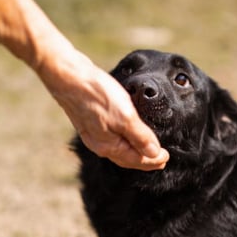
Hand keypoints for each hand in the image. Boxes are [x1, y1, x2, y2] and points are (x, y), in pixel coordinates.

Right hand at [43, 51, 168, 170]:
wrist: (68, 76)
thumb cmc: (96, 94)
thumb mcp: (125, 116)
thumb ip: (140, 137)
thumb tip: (154, 154)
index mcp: (109, 146)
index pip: (137, 160)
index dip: (154, 160)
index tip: (168, 157)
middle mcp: (100, 145)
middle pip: (128, 158)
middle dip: (146, 159)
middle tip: (162, 158)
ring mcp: (94, 134)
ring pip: (119, 149)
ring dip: (135, 152)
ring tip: (148, 151)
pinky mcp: (91, 121)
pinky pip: (113, 139)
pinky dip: (125, 141)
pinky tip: (128, 135)